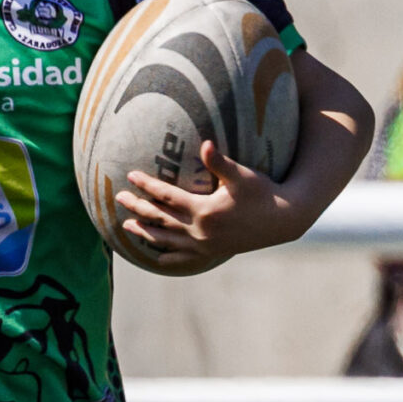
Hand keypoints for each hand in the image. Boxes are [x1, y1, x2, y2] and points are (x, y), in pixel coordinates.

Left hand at [118, 141, 301, 272]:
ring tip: (126, 226)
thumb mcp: (242, 176)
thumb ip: (220, 162)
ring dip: (145, 232)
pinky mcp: (212, 253)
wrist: (284, 220)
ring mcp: (205, 245)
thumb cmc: (264, 192)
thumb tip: (205, 143)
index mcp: (205, 211)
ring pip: (167, 240)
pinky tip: (156, 255)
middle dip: (137, 208)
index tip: (129, 176)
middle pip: (160, 219)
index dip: (146, 185)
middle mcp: (201, 232)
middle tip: (119, 198)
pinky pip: (184, 258)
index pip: (167, 196)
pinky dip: (168, 256)